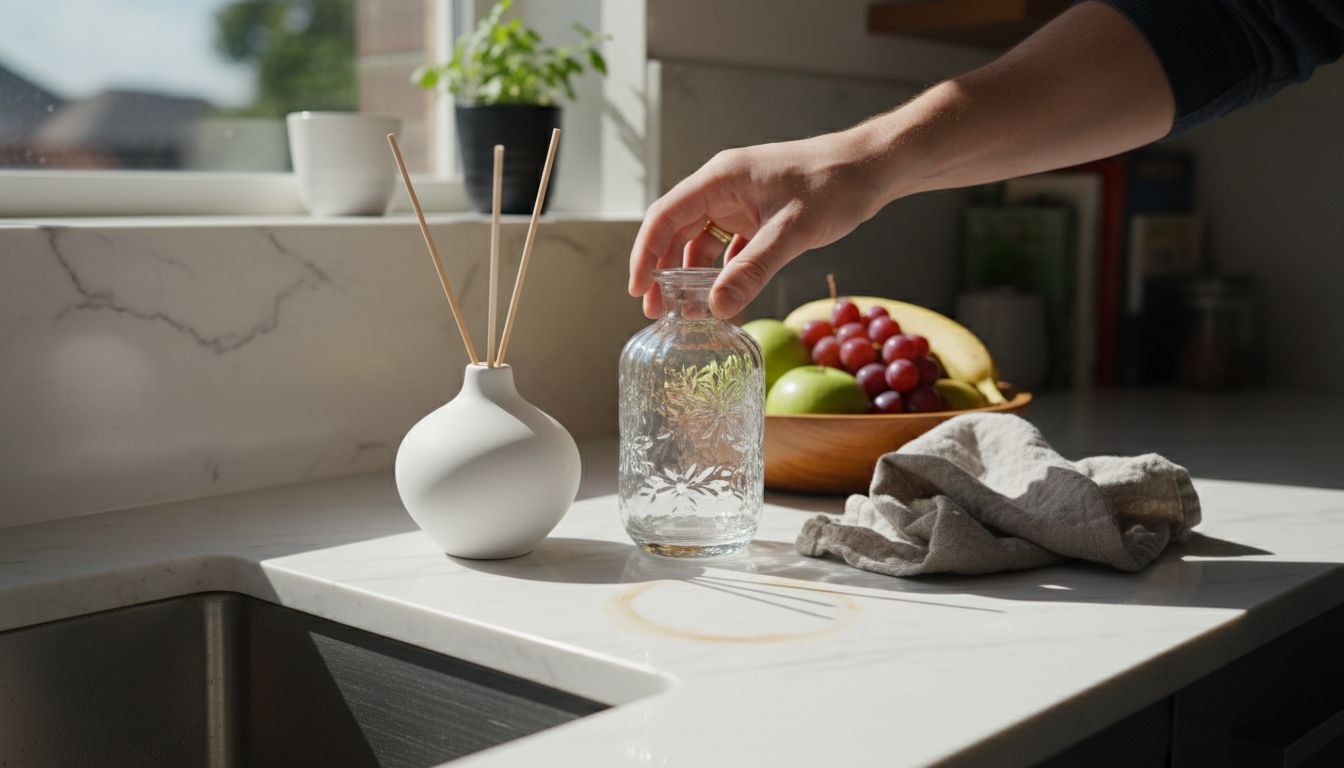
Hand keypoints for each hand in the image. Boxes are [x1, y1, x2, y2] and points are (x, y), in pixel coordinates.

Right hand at [628, 129, 888, 318]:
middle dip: (664, 271)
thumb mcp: (792, 231)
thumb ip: (753, 269)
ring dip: (693, 276)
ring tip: (688, 312)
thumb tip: (716, 307)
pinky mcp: (758, 216)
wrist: (871, 168)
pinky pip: (729, 247)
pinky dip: (723, 273)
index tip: (637, 289)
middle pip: (677, 231)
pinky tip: (723, 298)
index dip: (645, 253)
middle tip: (657, 311)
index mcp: (720, 179)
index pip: (665, 216)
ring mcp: (740, 202)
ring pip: (702, 242)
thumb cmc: (834, 185)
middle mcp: (723, 188)